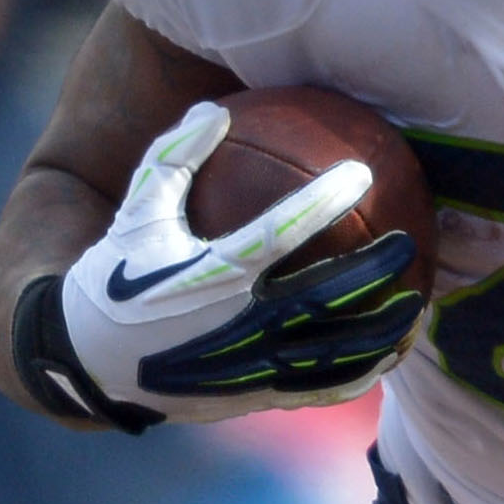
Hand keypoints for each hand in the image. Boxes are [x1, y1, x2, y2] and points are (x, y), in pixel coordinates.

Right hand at [29, 102, 424, 427]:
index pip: (280, 232)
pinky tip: (389, 358)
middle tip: (409, 241)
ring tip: (415, 305)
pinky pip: (319, 389)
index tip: (362, 171)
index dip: (324, 200)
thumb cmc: (117, 273)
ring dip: (380, 332)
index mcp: (210, 274)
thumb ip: (174, 157)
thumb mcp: (136, 210)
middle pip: (324, 298)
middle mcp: (236, 323)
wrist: (89, 360)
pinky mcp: (254, 396)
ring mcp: (249, 366)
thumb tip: (215, 107)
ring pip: (332, 353)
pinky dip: (359, 374)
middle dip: (374, 270)